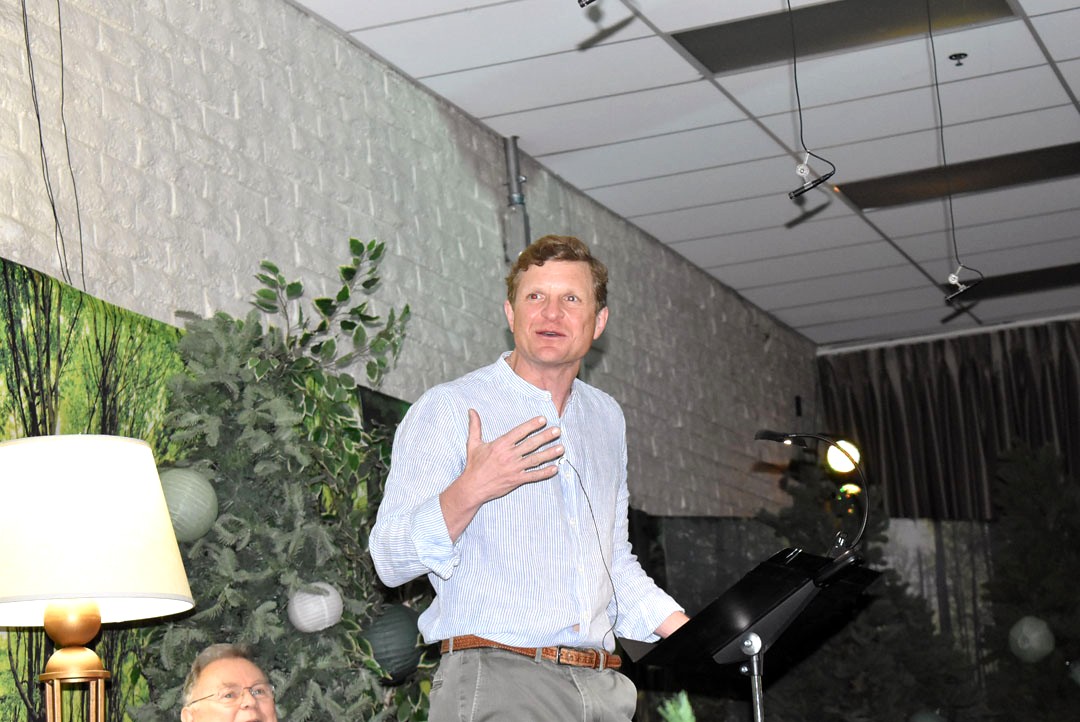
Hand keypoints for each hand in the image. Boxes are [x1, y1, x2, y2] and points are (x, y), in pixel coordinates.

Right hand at [440, 409, 562, 540]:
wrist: (472, 487)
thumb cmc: (474, 465)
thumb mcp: (473, 444)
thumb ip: (475, 426)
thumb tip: (471, 410)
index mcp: (500, 445)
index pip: (519, 432)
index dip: (532, 425)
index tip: (543, 420)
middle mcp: (509, 456)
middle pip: (531, 444)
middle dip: (546, 437)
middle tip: (557, 430)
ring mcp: (514, 469)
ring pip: (535, 459)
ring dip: (549, 453)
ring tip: (561, 448)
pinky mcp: (517, 480)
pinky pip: (533, 476)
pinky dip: (545, 473)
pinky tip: (555, 468)